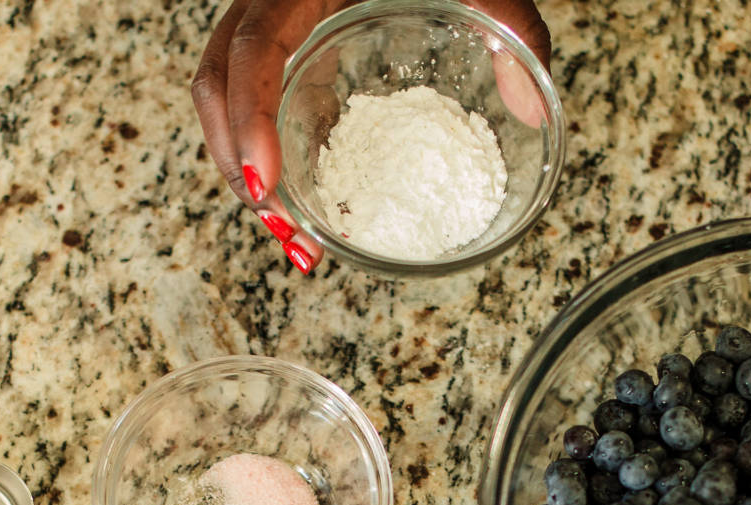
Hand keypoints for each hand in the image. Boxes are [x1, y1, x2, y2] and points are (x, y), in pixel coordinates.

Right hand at [191, 0, 550, 274]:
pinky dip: (269, 152)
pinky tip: (305, 201)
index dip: (249, 118)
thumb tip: (533, 108)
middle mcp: (276, 3)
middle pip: (217, 82)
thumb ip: (512, 22)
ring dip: (246, 167)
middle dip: (236, 163)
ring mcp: (279, 24)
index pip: (253, 49)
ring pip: (227, 94)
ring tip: (295, 235)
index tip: (267, 183)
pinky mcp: (294, 42)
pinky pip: (261, 96)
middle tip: (284, 231)